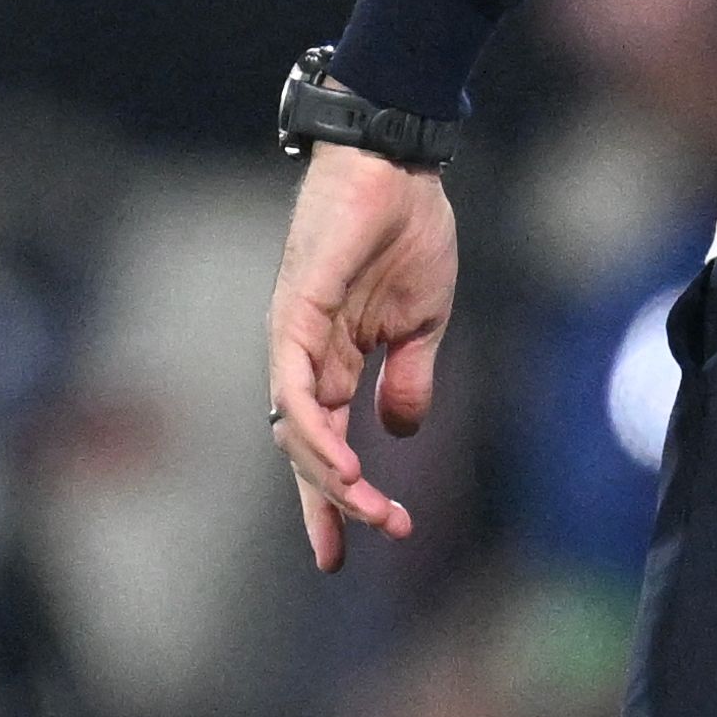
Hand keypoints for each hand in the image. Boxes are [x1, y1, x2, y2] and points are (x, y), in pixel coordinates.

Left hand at [266, 135, 459, 570]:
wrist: (400, 167)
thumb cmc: (409, 230)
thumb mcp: (422, 319)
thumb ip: (409, 376)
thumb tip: (401, 432)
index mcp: (336, 359)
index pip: (325, 442)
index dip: (334, 497)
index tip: (349, 549)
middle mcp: (304, 357)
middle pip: (304, 448)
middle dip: (328, 503)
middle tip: (355, 547)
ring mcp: (294, 338)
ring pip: (296, 428)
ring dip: (329, 475)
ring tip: (367, 508)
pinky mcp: (296, 313)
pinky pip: (293, 386)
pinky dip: (310, 428)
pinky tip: (341, 459)